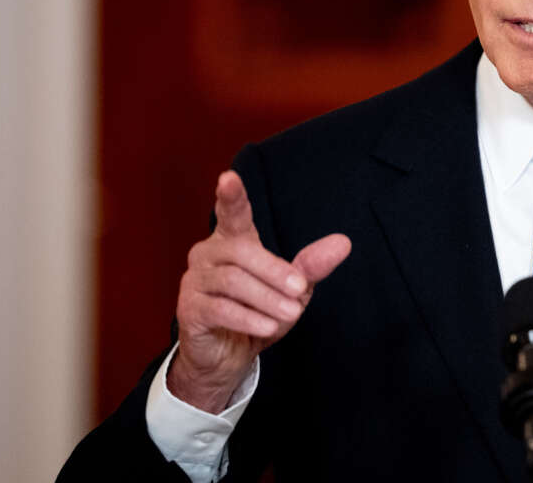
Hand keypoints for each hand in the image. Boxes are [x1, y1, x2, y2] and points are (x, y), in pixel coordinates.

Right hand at [167, 170, 351, 412]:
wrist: (229, 355)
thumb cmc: (260, 311)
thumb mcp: (293, 288)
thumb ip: (312, 265)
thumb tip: (344, 243)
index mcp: (234, 240)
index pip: (232, 213)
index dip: (231, 196)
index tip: (228, 177)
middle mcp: (209, 253)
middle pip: (241, 252)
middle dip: (275, 272)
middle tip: (300, 290)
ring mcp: (194, 280)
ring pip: (232, 281)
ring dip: (267, 299)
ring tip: (290, 314)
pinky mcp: (188, 309)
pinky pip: (220, 309)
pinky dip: (248, 319)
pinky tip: (268, 328)